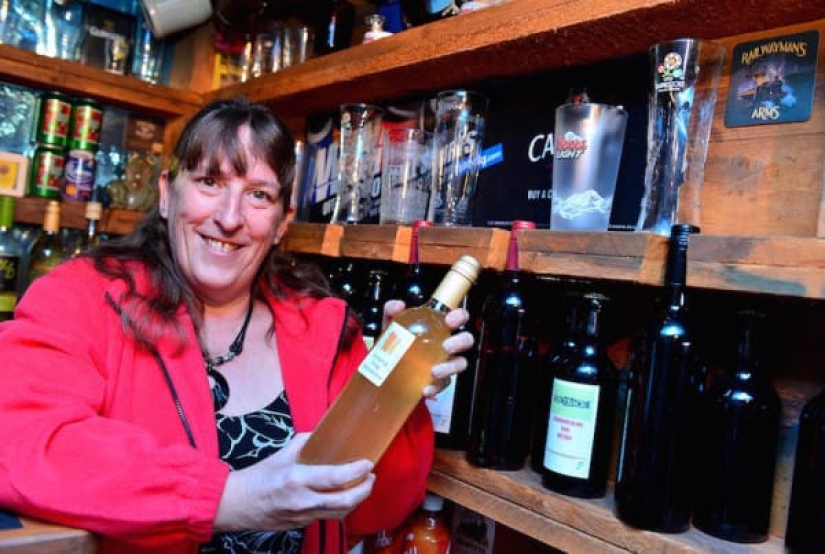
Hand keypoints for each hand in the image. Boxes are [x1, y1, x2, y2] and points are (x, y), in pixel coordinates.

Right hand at [214, 433, 374, 532]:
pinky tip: (344, 496)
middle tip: (371, 478)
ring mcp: (302, 516)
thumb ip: (305, 442)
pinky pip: (327, 517)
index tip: (367, 464)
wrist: (238, 504)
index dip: (356, 472)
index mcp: (296, 480)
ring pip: (339, 514)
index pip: (335, 478)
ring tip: (363, 487)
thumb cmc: (258, 477)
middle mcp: (302, 501)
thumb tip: (323, 433)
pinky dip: (340, 507)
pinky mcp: (301, 525)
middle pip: (344, 502)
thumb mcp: (281, 454)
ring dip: (356, 501)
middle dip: (364, 490)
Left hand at [382, 300, 474, 397]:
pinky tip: (425, 389)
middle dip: (460, 342)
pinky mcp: (438, 382)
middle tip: (446, 346)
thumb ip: (391, 312)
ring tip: (434, 372)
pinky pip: (443, 385)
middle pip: (466, 340)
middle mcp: (446, 344)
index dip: (460, 316)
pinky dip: (435, 387)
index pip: (458, 318)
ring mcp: (445, 363)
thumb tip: (397, 305)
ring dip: (450, 367)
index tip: (450, 321)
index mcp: (438, 327)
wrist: (386, 370)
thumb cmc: (395, 344)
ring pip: (460, 364)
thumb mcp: (390, 326)